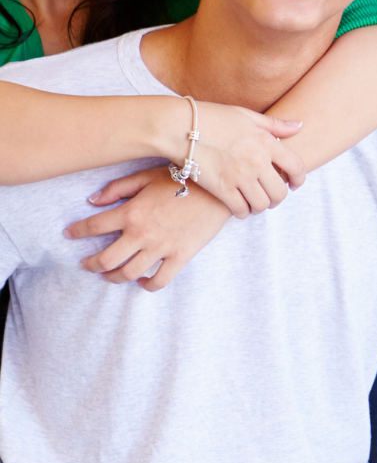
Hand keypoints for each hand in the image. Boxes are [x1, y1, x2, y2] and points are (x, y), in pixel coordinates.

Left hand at [68, 171, 230, 289]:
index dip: (77, 232)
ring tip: (110, 275)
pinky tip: (142, 281)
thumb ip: (118, 188)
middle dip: (91, 264)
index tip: (69, 234)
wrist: (220, 190)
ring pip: (128, 273)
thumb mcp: (147, 176)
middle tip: (87, 264)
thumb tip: (93, 200)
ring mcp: (161, 248)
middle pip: (107, 259)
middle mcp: (142, 233)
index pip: (94, 226)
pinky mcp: (180, 256)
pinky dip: (148, 285)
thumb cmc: (183, 178)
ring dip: (114, 277)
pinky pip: (160, 280)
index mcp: (132, 212)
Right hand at [174, 100, 304, 217]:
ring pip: (262, 204)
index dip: (299, 179)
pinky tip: (239, 207)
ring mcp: (239, 176)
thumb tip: (299, 126)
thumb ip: (274, 124)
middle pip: (280, 192)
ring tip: (255, 203)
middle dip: (278, 198)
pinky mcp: (221, 188)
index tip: (294, 184)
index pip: (296, 167)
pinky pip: (240, 209)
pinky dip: (243, 212)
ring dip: (260, 207)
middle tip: (271, 197)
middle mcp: (257, 161)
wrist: (178, 127)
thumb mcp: (246, 115)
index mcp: (266, 142)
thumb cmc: (211, 117)